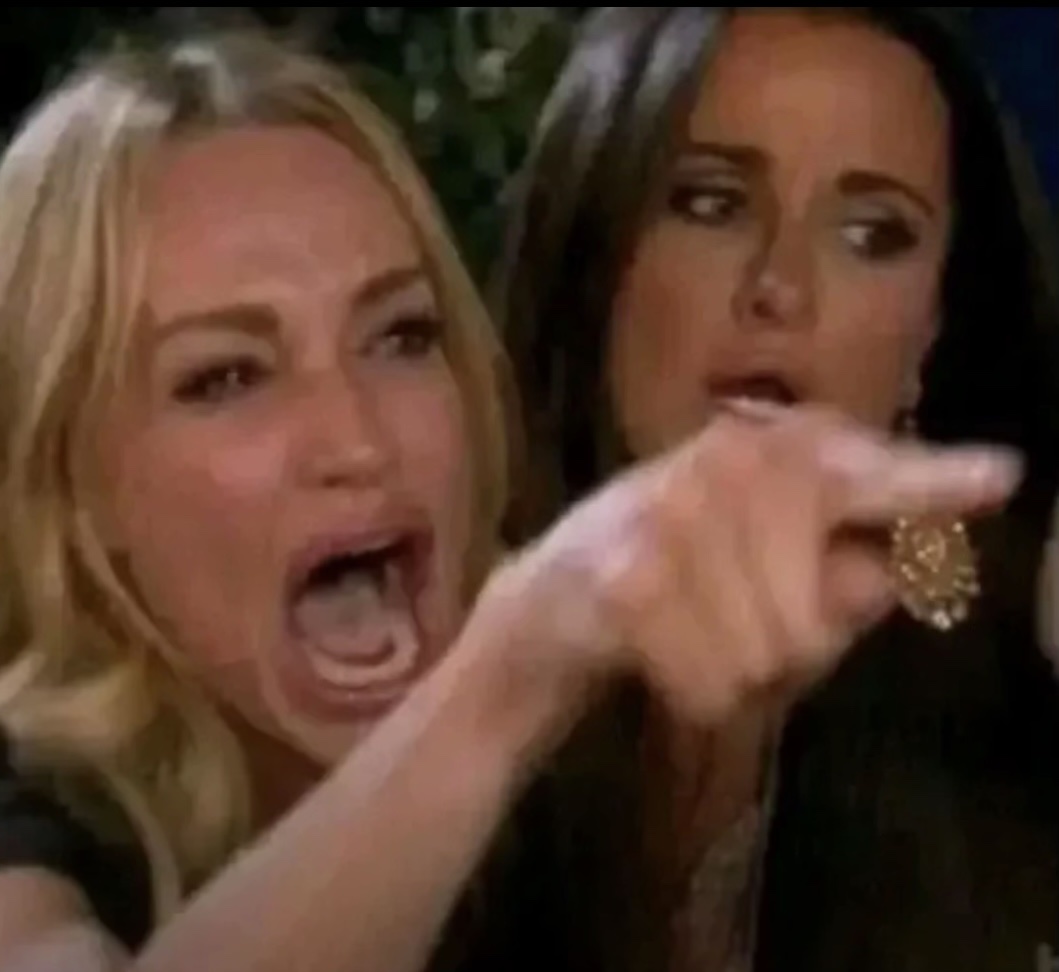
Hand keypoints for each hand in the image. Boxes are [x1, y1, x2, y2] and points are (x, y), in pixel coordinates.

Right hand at [506, 404, 1019, 726]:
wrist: (544, 606)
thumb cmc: (672, 581)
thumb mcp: (763, 572)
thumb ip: (840, 577)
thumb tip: (887, 578)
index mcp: (768, 452)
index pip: (860, 473)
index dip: (931, 480)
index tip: (1002, 476)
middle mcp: (723, 465)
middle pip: (817, 621)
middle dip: (785, 651)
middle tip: (724, 622)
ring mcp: (672, 515)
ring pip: (768, 660)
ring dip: (737, 678)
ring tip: (688, 637)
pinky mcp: (628, 578)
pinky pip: (713, 686)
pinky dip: (695, 698)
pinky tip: (657, 659)